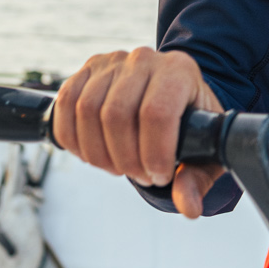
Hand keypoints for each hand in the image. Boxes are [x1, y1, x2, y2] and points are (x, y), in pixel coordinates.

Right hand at [52, 48, 224, 218]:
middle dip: (124, 159)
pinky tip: (91, 155)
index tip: (159, 176)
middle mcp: (143, 59)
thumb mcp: (204, 152)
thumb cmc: (190, 126)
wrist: (170, 98)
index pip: (156, 113)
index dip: (153, 154)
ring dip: (97, 153)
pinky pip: (65, 105)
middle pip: (116, 114)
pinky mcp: (86, 71)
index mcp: (178, 71)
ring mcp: (111, 62)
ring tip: (117, 167)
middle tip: (139, 175)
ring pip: (87, 111)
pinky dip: (71, 138)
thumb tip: (189, 207)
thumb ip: (197, 179)